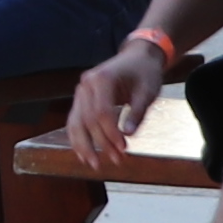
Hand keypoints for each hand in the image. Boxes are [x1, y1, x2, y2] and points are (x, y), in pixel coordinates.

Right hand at [63, 38, 168, 164]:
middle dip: (101, 142)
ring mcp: (81, 92)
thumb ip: (137, 112)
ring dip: (84, 145)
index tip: (123, 148)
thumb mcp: (147, 91)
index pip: (102, 111)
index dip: (111, 133)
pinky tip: (83, 154)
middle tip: (116, 160)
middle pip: (88, 119)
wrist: (137, 57)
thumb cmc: (144, 72)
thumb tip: (128, 134)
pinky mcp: (81, 99)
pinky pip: (75, 121)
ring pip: (75, 122)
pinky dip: (77, 138)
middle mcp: (86, 84)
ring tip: (93, 164)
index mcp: (102, 78)